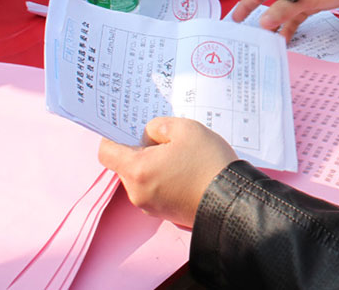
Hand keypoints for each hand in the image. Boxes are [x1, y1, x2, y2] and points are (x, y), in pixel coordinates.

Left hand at [98, 117, 237, 227]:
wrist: (231, 200)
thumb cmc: (208, 163)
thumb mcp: (186, 129)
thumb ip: (159, 125)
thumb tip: (149, 133)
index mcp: (137, 170)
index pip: (106, 152)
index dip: (114, 136)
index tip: (129, 128)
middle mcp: (137, 192)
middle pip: (125, 165)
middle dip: (139, 150)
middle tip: (164, 138)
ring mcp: (150, 206)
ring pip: (141, 178)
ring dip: (153, 165)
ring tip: (180, 155)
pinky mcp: (164, 213)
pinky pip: (154, 190)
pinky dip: (163, 179)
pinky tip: (185, 170)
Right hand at [232, 0, 338, 40]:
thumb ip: (282, 10)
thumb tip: (263, 23)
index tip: (255, 0)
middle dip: (251, 6)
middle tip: (238, 21)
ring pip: (278, 7)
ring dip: (270, 21)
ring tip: (260, 37)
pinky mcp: (310, 2)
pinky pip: (293, 16)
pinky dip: (288, 26)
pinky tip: (283, 39)